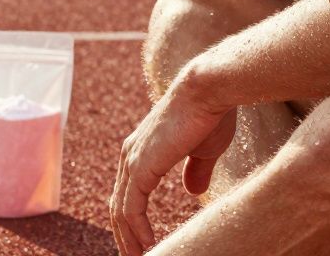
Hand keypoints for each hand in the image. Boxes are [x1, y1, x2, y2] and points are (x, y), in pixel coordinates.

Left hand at [111, 68, 235, 255]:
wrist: (209, 90)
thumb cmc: (211, 114)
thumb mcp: (204, 149)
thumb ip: (196, 170)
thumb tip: (191, 190)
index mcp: (142, 148)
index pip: (128, 191)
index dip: (132, 219)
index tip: (141, 241)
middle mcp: (131, 153)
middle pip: (118, 204)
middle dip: (124, 234)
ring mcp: (133, 159)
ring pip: (121, 210)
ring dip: (128, 238)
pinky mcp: (141, 166)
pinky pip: (131, 208)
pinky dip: (137, 230)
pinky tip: (148, 245)